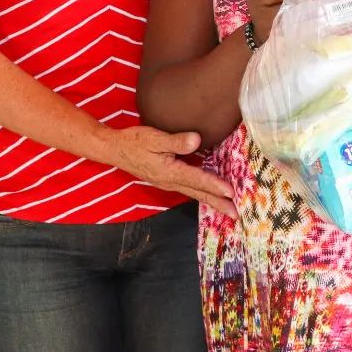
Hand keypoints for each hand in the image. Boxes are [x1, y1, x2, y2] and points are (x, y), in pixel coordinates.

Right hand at [111, 125, 236, 216]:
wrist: (114, 150)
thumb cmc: (134, 141)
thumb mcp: (154, 137)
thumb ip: (176, 140)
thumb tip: (197, 141)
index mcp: (169, 172)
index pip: (197, 180)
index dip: (215, 185)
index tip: (231, 192)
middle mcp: (170, 181)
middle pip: (199, 193)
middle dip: (219, 203)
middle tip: (237, 214)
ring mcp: (168, 183)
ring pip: (195, 193)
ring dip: (212, 201)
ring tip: (228, 208)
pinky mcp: (167, 180)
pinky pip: (189, 189)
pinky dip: (202, 194)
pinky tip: (210, 194)